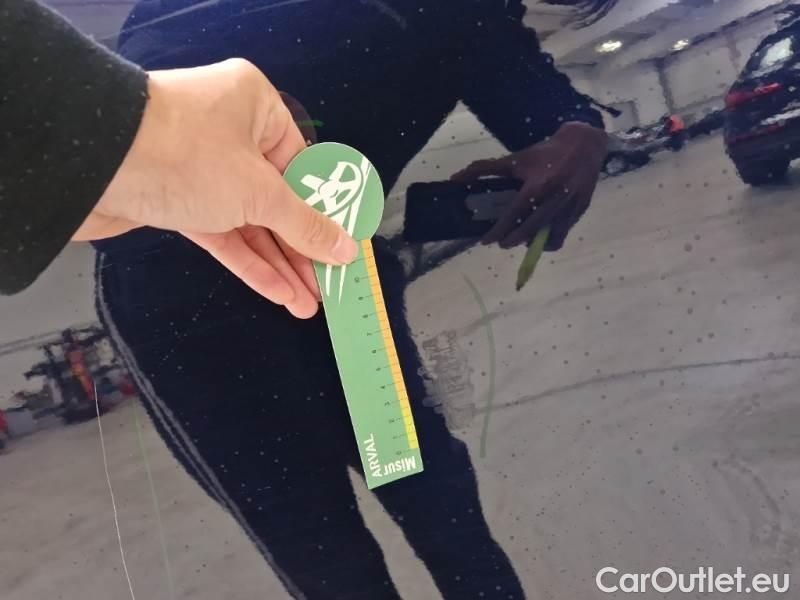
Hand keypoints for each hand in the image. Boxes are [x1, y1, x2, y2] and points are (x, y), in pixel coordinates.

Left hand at [73, 59, 356, 318]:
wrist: (89, 161)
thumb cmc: (187, 155)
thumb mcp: (260, 193)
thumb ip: (305, 225)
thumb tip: (347, 249)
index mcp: (255, 107)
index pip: (301, 164)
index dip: (324, 209)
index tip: (343, 246)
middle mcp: (229, 132)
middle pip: (277, 198)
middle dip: (301, 248)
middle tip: (327, 287)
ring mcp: (200, 168)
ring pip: (250, 221)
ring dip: (278, 263)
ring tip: (307, 304)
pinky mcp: (175, 199)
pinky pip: (221, 233)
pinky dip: (247, 262)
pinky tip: (276, 293)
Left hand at [451, 122, 607, 248]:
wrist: (584, 145)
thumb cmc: (546, 153)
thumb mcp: (515, 159)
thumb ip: (484, 169)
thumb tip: (456, 178)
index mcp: (538, 185)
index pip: (514, 214)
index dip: (498, 230)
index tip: (485, 241)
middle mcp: (555, 198)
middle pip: (530, 230)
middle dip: (512, 241)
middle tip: (501, 243)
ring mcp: (570, 207)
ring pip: (549, 237)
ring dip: (531, 243)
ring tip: (521, 238)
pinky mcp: (580, 211)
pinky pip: (562, 234)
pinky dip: (549, 240)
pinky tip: (539, 235)